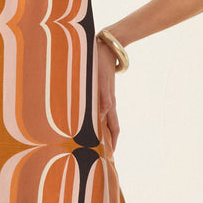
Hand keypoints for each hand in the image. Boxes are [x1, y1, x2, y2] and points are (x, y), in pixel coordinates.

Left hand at [95, 38, 120, 152]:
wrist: (106, 46)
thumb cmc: (100, 63)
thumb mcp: (100, 80)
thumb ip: (102, 98)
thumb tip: (103, 115)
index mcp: (109, 103)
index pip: (113, 128)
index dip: (112, 142)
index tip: (109, 155)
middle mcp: (108, 102)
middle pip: (109, 126)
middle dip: (106, 140)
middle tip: (101, 154)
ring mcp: (104, 97)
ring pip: (103, 118)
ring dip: (100, 131)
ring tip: (94, 142)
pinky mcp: (100, 91)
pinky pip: (98, 109)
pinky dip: (95, 118)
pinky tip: (89, 121)